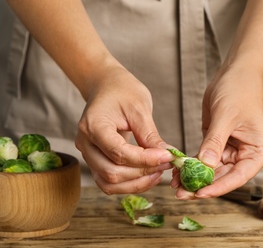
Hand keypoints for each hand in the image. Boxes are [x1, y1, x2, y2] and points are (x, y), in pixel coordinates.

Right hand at [75, 65, 173, 194]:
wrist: (106, 87)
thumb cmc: (122, 92)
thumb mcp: (139, 107)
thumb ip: (150, 134)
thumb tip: (166, 156)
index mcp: (93, 126)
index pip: (118, 152)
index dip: (145, 159)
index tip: (168, 157)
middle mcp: (86, 143)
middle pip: (111, 172)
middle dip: (142, 173)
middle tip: (167, 164)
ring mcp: (88, 154)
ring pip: (109, 183)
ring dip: (137, 183)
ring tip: (159, 172)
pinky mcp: (95, 161)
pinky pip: (109, 182)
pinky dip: (130, 183)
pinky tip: (148, 175)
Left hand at [173, 67, 262, 198]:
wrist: (236, 74)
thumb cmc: (239, 91)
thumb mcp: (226, 117)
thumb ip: (215, 142)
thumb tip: (206, 166)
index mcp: (258, 152)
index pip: (238, 176)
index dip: (219, 187)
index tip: (200, 193)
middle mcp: (246, 155)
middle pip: (223, 177)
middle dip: (202, 185)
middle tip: (180, 192)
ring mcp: (231, 151)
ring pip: (212, 172)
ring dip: (194, 178)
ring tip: (175, 184)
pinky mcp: (218, 145)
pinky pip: (204, 160)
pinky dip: (192, 166)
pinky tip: (178, 172)